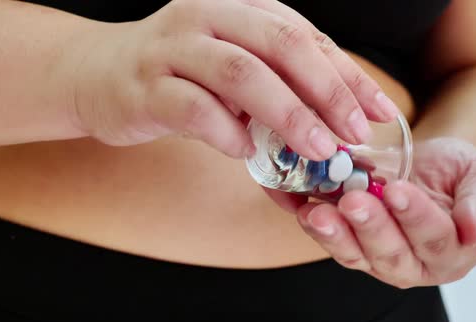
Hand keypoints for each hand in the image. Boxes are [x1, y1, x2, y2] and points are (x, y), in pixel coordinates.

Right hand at [59, 0, 399, 159]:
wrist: (97, 72)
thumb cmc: (178, 73)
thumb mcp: (232, 63)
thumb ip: (276, 80)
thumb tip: (335, 120)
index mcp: (237, 6)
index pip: (305, 36)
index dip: (347, 74)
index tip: (378, 111)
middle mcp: (206, 16)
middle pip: (279, 44)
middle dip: (325, 90)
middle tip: (354, 132)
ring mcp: (172, 48)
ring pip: (240, 73)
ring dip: (287, 114)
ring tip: (318, 149)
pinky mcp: (144, 86)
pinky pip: (195, 109)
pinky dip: (227, 133)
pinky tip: (244, 152)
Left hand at [295, 138, 475, 287]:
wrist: (430, 171)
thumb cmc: (457, 176)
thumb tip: (475, 228)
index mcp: (453, 250)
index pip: (435, 237)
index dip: (415, 215)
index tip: (396, 189)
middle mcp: (416, 263)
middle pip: (391, 253)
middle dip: (369, 227)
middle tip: (352, 201)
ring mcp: (380, 259)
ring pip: (356, 254)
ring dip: (334, 234)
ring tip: (316, 213)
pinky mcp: (354, 248)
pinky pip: (333, 242)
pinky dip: (315, 227)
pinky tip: (301, 208)